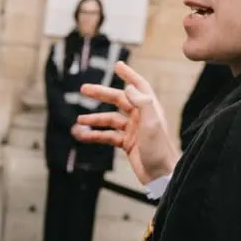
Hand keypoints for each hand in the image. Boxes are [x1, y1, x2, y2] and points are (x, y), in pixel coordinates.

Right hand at [72, 62, 178, 185]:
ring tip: (80, 120)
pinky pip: (108, 136)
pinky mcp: (127, 144)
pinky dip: (96, 135)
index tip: (117, 65)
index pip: (138, 86)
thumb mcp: (152, 124)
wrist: (161, 175)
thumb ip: (142, 103)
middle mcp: (141, 117)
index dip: (128, 74)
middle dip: (101, 95)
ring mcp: (133, 130)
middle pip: (119, 100)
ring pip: (110, 120)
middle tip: (84, 89)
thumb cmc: (159, 149)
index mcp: (149, 109)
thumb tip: (128, 87)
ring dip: (95, 119)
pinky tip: (84, 136)